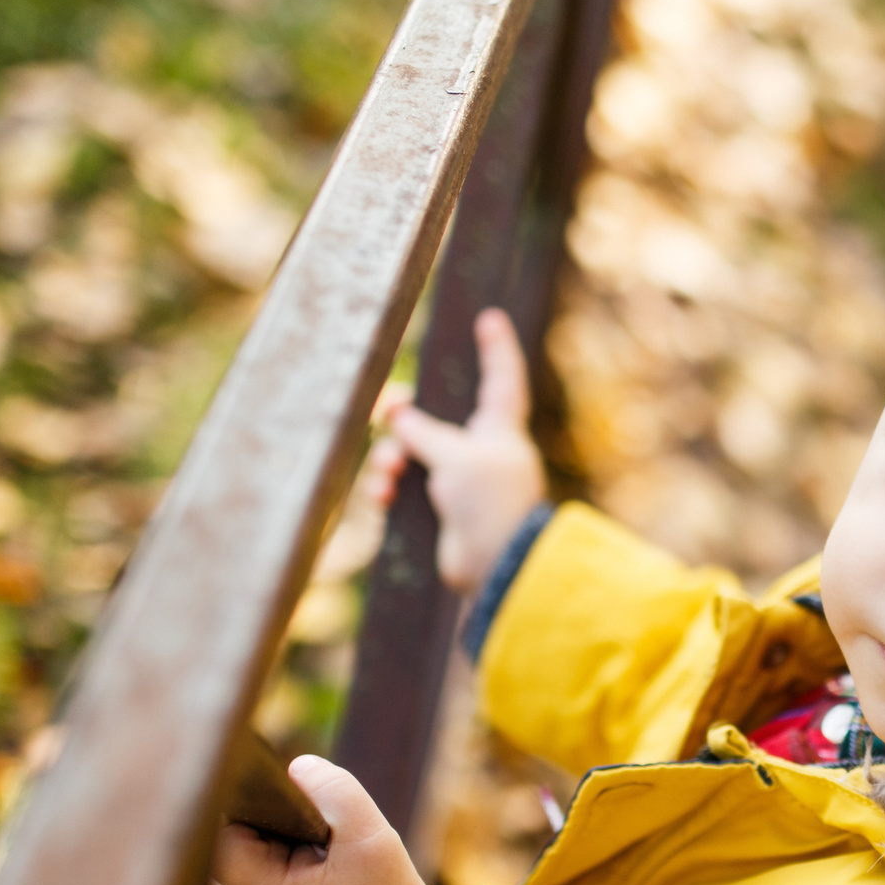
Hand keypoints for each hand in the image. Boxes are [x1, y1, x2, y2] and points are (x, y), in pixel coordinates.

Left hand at [210, 756, 442, 884]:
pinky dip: (272, 832)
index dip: (239, 794)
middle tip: (295, 797)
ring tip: (304, 819)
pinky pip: (250, 847)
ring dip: (265, 818)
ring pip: (234, 835)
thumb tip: (295, 764)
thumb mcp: (371, 838)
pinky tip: (302, 831)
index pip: (217, 826)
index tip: (267, 775)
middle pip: (219, 829)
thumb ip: (336, 792)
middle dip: (254, 805)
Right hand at [363, 308, 548, 594]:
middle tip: (384, 410)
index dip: (496, 348)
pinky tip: (382, 495)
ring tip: (390, 471)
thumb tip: (399, 417)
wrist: (495, 566)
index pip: (501, 377)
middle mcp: (481, 451)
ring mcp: (457, 482)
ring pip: (410, 454)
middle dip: (405, 415)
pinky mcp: (437, 512)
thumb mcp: (456, 455)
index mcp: (501, 428)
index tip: (489, 318)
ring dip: (391, 459)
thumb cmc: (489, 502)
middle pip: (436, 416)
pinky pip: (402, 489)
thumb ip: (424, 432)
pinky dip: (388, 488)